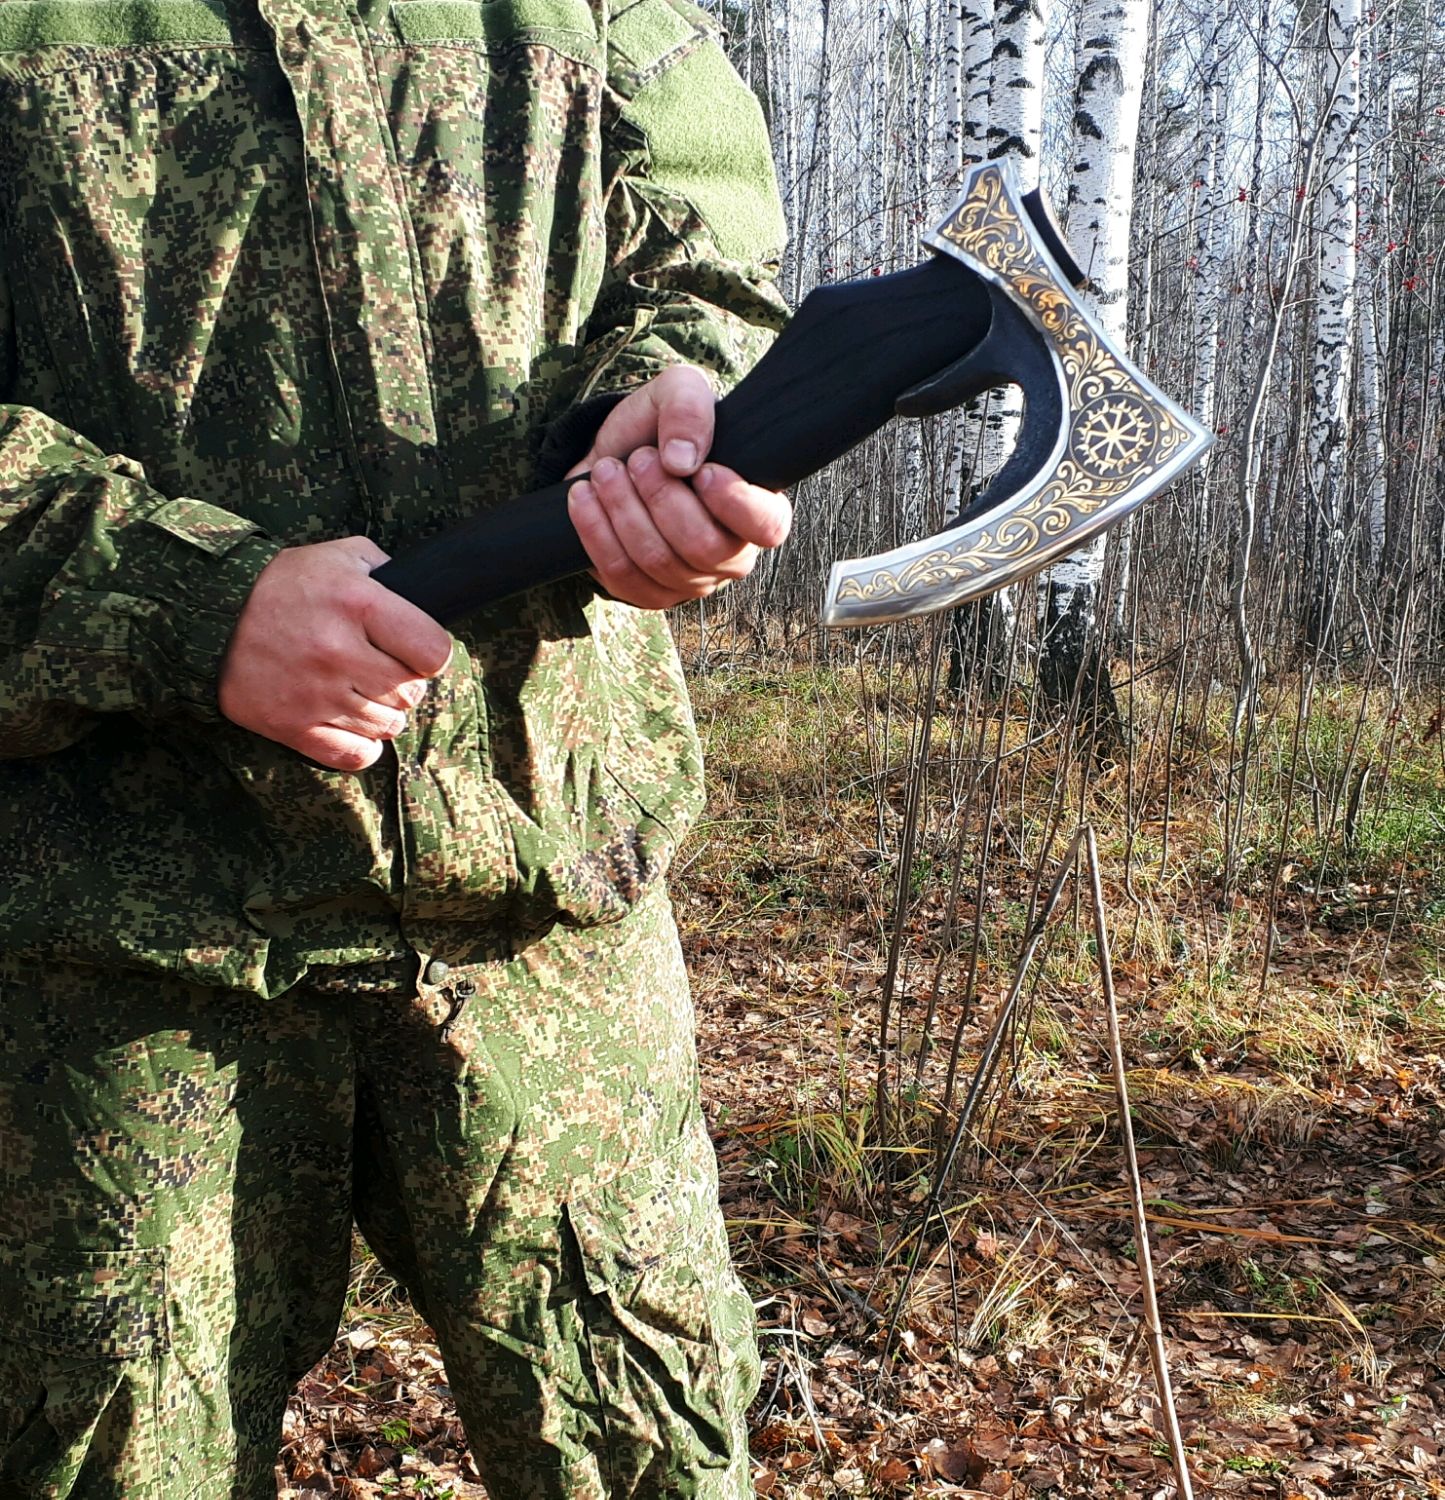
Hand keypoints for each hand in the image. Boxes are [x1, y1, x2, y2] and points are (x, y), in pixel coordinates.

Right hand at [219, 536, 452, 771]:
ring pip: (388, 726)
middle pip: (411, 692)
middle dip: (404, 682)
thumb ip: (389, 573)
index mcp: (356, 604)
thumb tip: (427, 598)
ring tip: (360, 690)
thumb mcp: (341, 556)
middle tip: (380, 668)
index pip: (433, 653)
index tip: (415, 649)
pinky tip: (351, 723)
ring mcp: (315, 694)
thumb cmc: (286, 584)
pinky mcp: (291, 726)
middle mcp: (337, 651)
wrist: (210, 615)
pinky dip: (362, 745)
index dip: (431, 653)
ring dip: (383, 712)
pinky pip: (355, 755)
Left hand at [566, 365, 790, 609]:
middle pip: (703, 547)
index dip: (734, 502)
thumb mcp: (677, 392)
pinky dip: (596, 533)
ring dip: (623, 509)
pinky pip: (622, 577)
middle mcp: (731, 554)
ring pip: (658, 561)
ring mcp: (691, 581)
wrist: (612, 456)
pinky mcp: (648, 593)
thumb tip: (682, 460)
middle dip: (660, 496)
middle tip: (638, 458)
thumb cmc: (659, 429)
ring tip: (605, 471)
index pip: (767, 526)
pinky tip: (584, 499)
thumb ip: (688, 408)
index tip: (700, 470)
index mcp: (757, 508)